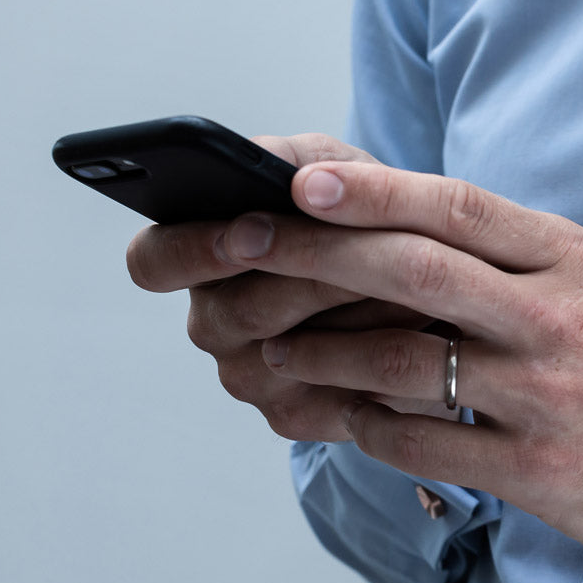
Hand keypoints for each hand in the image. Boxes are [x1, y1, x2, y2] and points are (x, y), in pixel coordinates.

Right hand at [125, 134, 448, 440]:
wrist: (429, 292)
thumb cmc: (362, 222)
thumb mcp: (335, 174)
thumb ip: (305, 162)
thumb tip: (288, 174)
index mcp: (198, 261)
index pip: (153, 261)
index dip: (189, 250)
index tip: (242, 234)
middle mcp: (213, 325)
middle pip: (238, 310)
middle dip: (306, 275)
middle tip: (358, 252)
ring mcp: (252, 380)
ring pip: (290, 354)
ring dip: (351, 313)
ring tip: (407, 283)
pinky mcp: (297, 420)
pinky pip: (329, 398)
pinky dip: (378, 363)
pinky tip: (418, 338)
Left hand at [205, 160, 582, 572]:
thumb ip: (514, 261)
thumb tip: (400, 235)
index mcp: (573, 261)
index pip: (460, 208)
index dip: (373, 190)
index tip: (300, 181)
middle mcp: (560, 320)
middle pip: (416, 271)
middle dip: (314, 256)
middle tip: (241, 254)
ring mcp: (549, 398)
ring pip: (404, 360)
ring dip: (318, 352)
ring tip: (264, 350)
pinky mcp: (542, 471)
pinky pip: (424, 442)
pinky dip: (363, 424)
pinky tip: (332, 415)